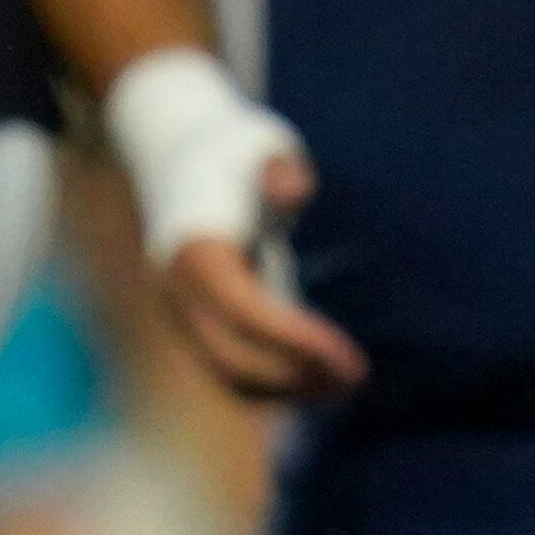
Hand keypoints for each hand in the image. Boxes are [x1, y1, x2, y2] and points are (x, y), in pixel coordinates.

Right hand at [106, 48, 360, 401]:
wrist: (179, 154)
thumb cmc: (236, 150)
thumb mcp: (264, 146)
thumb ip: (280, 170)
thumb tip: (290, 189)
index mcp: (195, 252)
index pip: (245, 314)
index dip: (295, 341)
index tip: (348, 357)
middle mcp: (176, 291)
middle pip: (230, 359)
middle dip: (294, 377)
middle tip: (358, 377)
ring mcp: (179, 311)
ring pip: (227, 374)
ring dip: (285, 389)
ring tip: (347, 384)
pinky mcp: (194, 321)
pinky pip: (229, 367)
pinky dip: (273, 382)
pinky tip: (322, 378)